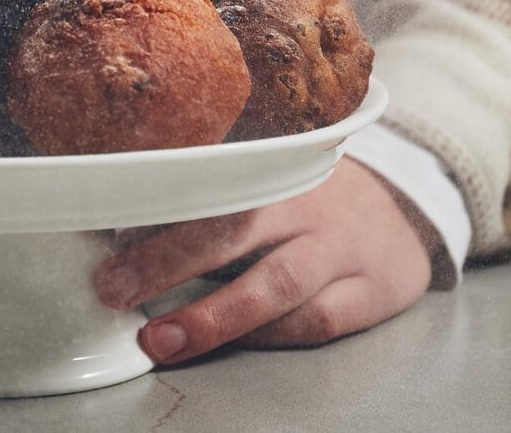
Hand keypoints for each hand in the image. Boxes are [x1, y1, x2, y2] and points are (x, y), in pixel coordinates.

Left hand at [94, 157, 437, 362]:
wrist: (406, 208)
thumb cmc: (309, 194)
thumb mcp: (264, 172)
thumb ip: (208, 189)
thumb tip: (120, 218)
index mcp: (270, 164)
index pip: (206, 179)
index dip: (153, 205)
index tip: (104, 226)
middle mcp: (305, 203)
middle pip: (233, 229)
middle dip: (166, 262)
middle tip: (114, 288)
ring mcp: (340, 248)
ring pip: (276, 283)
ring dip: (214, 316)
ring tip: (161, 341)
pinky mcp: (371, 292)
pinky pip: (315, 321)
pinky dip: (269, 336)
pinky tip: (231, 346)